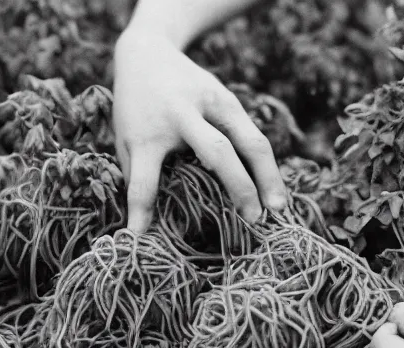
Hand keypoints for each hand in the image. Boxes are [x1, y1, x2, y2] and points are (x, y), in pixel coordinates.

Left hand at [113, 28, 285, 230]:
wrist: (148, 53)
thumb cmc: (134, 108)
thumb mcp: (125, 139)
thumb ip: (136, 174)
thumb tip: (145, 222)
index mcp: (146, 133)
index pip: (143, 178)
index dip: (141, 209)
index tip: (139, 237)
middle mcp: (180, 117)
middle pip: (216, 152)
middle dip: (238, 187)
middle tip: (253, 220)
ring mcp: (209, 104)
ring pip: (248, 139)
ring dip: (267, 174)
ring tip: (279, 207)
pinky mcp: (227, 98)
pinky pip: (252, 133)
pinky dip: (266, 162)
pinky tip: (274, 187)